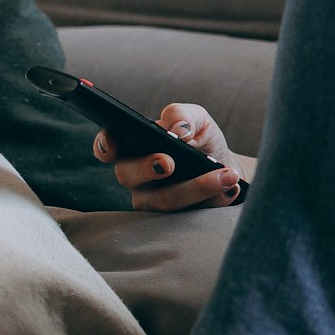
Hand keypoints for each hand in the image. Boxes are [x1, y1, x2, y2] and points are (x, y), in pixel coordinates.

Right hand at [93, 103, 245, 211]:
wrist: (225, 166)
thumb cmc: (200, 139)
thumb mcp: (197, 119)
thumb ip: (184, 115)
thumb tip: (176, 130)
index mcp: (133, 146)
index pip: (108, 146)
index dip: (104, 146)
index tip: (111, 146)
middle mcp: (134, 175)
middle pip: (130, 174)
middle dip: (148, 167)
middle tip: (169, 162)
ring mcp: (150, 199)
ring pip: (164, 199)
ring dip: (197, 187)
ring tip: (226, 176)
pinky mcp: (172, 220)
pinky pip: (188, 215)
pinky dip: (213, 200)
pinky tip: (230, 189)